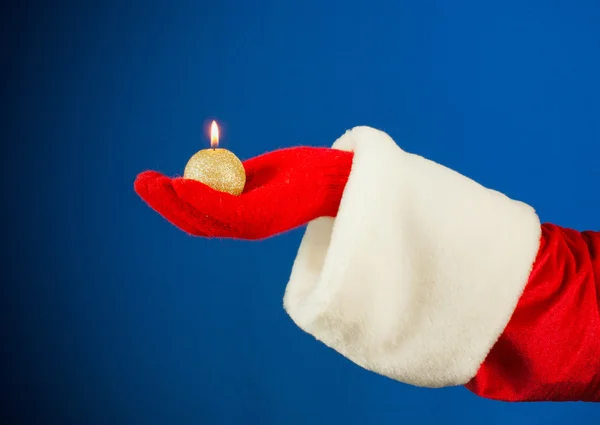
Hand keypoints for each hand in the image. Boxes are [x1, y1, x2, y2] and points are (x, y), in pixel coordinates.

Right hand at [134, 147, 352, 239]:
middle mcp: (247, 225)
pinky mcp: (266, 216)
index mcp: (245, 215)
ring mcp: (255, 223)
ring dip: (175, 201)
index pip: (201, 215)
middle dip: (165, 203)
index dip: (173, 201)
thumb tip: (210, 169)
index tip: (152, 180)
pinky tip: (181, 184)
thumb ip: (239, 176)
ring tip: (151, 182)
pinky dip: (202, 199)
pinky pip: (226, 210)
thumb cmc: (307, 172)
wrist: (343, 174)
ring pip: (205, 219)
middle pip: (195, 221)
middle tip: (141, 181)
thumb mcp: (266, 170)